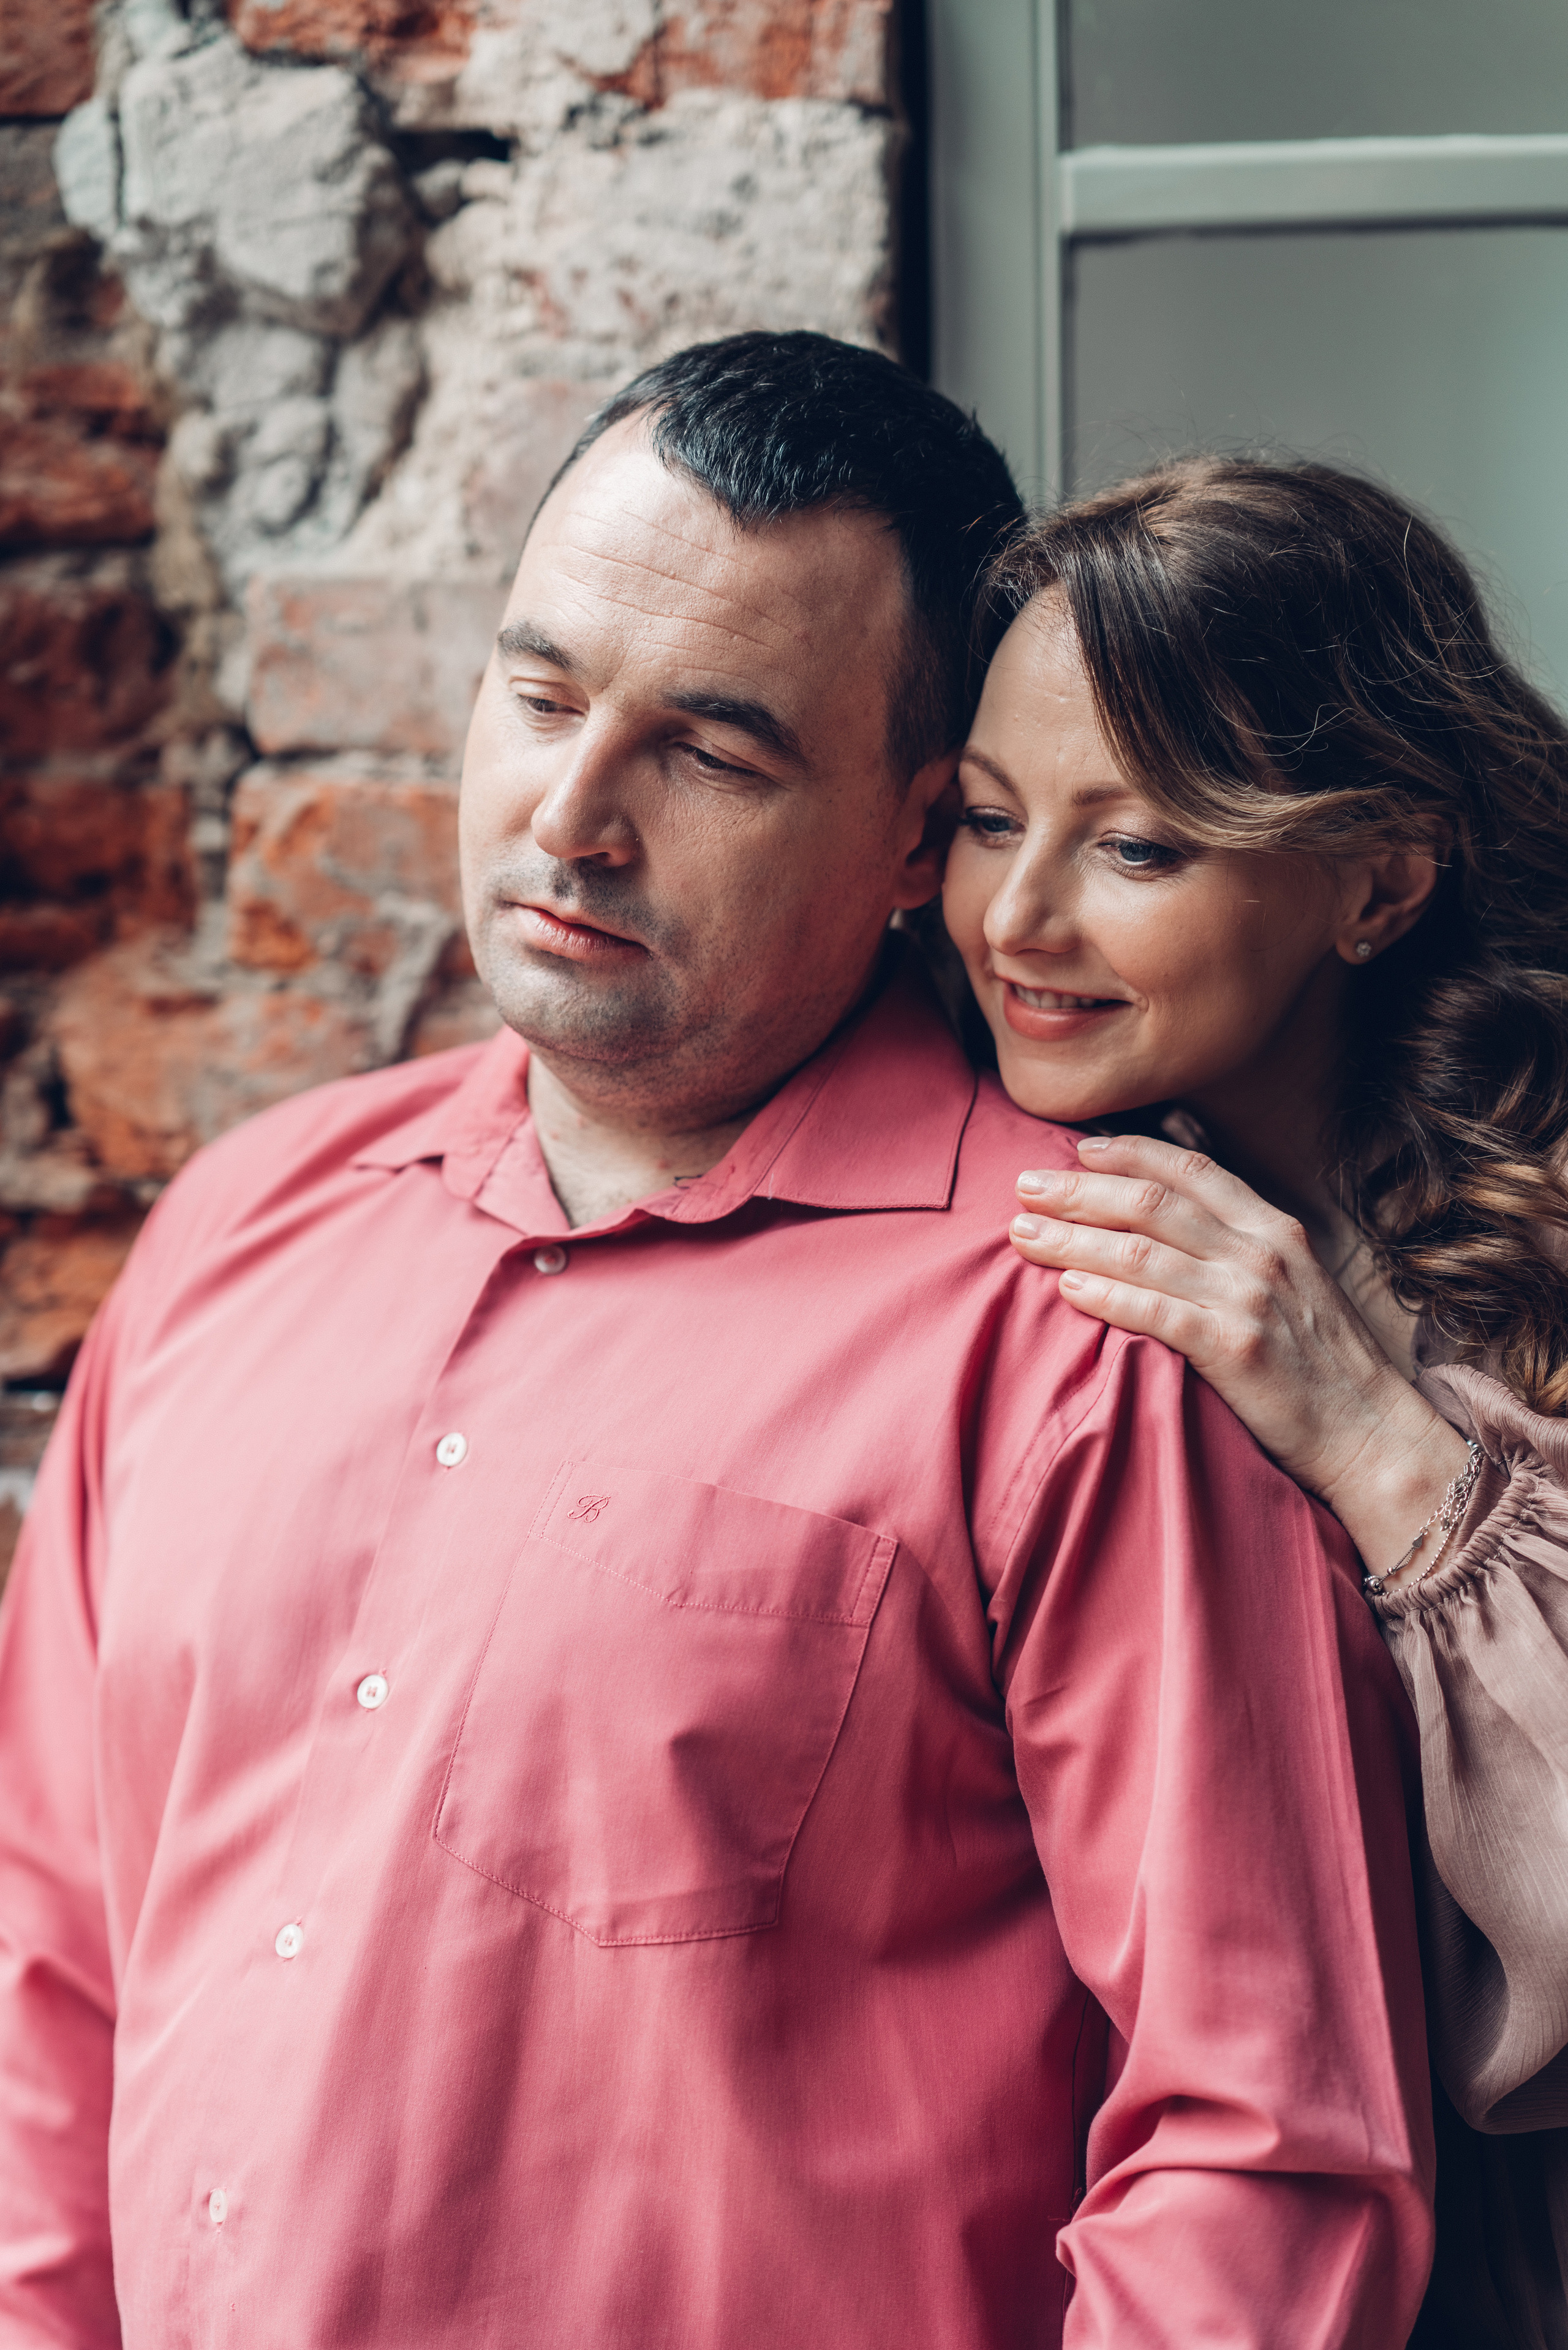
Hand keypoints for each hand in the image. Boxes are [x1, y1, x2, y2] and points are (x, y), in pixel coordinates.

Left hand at [1009, 1134, 1471, 1587]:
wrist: (1371, 1432)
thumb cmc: (1321, 1364)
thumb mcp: (1293, 1284)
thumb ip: (1239, 1247)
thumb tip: (1174, 1221)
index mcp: (1274, 1229)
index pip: (1189, 1172)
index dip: (1128, 1154)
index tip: (1077, 1150)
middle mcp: (1261, 1253)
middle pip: (1151, 1204)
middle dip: (1079, 1190)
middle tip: (1024, 1185)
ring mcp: (1248, 1298)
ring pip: (1141, 1252)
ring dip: (1074, 1239)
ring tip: (1023, 1235)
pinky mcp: (1235, 1348)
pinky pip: (1154, 1312)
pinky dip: (1107, 1295)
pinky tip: (1067, 1288)